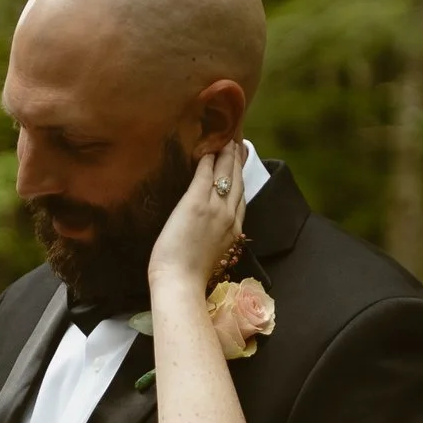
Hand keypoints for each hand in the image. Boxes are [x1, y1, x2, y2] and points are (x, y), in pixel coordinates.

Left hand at [148, 138, 247, 297]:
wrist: (181, 282)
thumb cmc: (190, 276)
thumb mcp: (213, 256)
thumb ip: (217, 239)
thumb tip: (213, 232)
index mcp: (234, 230)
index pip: (241, 197)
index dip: (241, 178)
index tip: (241, 163)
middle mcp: (229, 216)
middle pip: (237, 181)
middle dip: (237, 160)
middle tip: (237, 142)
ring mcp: (214, 208)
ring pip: (225, 175)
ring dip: (226, 155)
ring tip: (226, 139)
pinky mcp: (195, 203)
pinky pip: (205, 175)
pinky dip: (207, 161)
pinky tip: (206, 150)